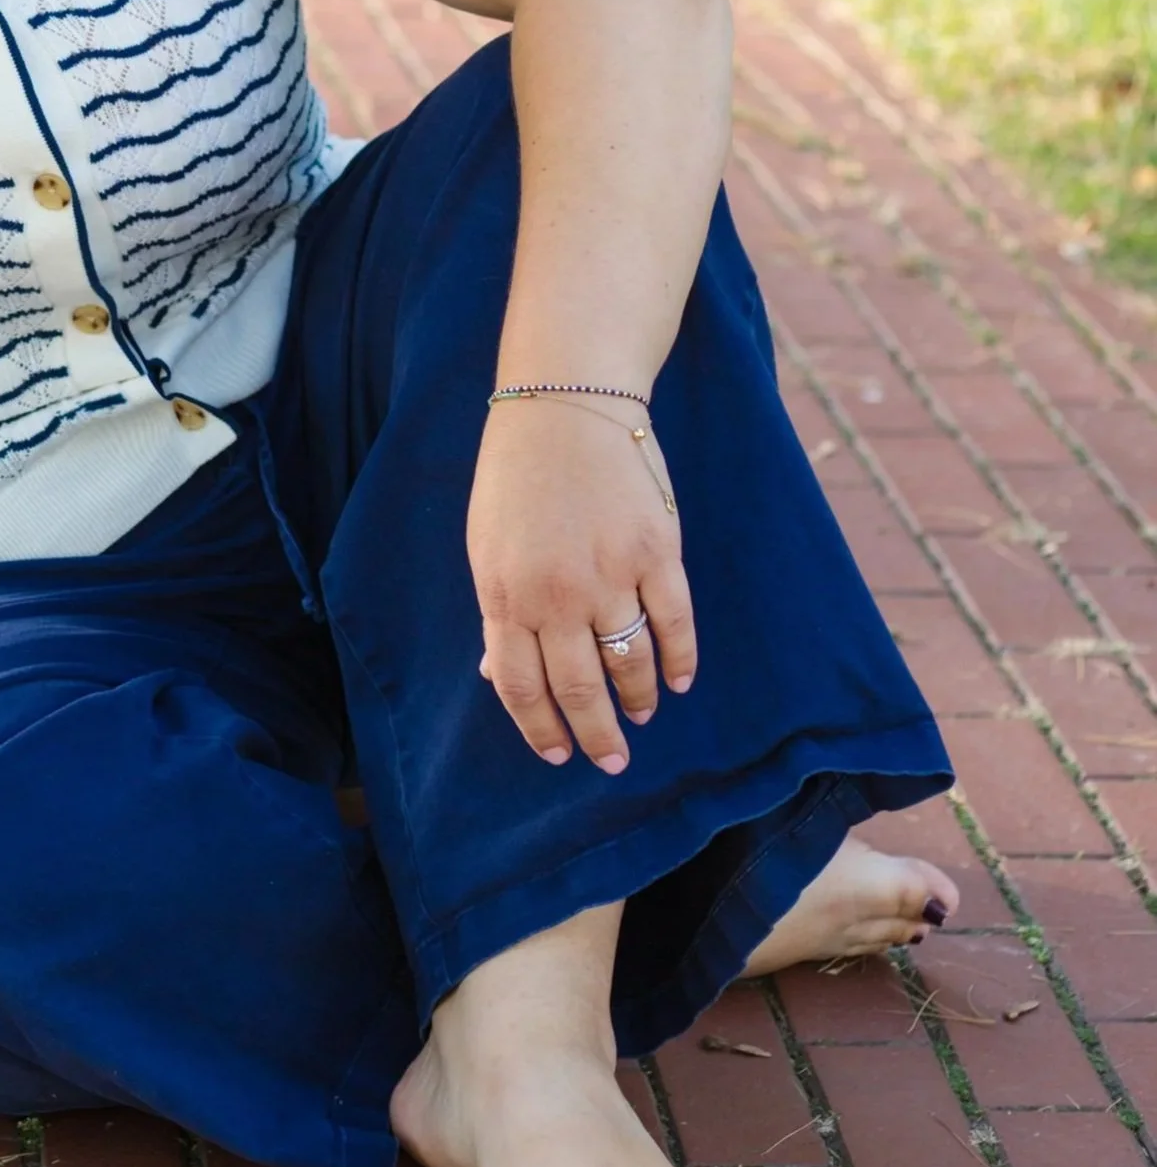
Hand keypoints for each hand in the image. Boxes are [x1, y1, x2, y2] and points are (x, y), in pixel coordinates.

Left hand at [467, 400, 696, 771]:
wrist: (566, 405)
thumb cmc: (517, 477)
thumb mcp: (487, 547)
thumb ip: (498, 613)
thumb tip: (497, 675)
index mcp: (505, 596)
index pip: (521, 688)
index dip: (541, 730)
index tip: (559, 754)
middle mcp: (556, 596)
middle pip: (579, 689)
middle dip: (597, 735)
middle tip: (612, 761)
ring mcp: (609, 575)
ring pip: (630, 663)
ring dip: (638, 699)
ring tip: (642, 715)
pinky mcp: (655, 552)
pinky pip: (674, 623)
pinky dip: (679, 659)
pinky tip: (677, 680)